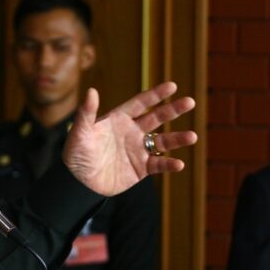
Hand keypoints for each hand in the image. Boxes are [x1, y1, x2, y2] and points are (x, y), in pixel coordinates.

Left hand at [63, 82, 195, 196]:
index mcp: (119, 119)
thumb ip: (87, 113)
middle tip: (190, 102)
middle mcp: (132, 132)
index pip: (141, 103)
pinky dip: (169, 164)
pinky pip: (158, 164)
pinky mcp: (141, 168)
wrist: (78, 183)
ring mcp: (138, 149)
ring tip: (192, 136)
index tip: (172, 86)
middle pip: (157, 118)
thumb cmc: (76, 155)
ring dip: (177, 138)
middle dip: (173, 110)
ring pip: (163, 141)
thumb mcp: (80, 133)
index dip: (156, 95)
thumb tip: (91, 91)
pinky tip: (178, 164)